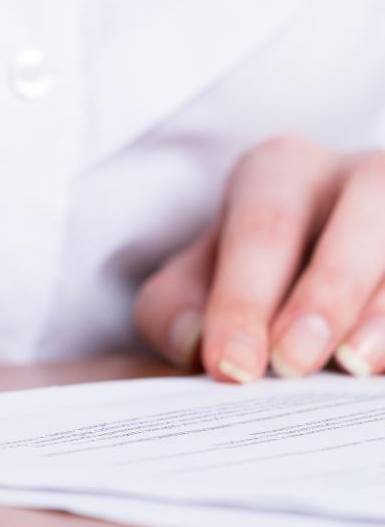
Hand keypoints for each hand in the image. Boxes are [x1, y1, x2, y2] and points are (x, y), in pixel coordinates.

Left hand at [136, 135, 384, 380]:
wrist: (310, 263)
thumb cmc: (247, 278)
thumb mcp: (195, 283)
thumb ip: (174, 309)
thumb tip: (193, 342)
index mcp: (277, 172)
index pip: (261, 230)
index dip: (244, 298)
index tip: (231, 365)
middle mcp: (353, 175)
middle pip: (353, 222)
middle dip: (322, 296)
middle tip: (292, 364)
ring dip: (384, 310)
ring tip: (353, 363)